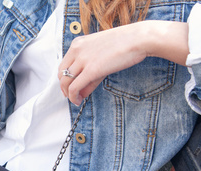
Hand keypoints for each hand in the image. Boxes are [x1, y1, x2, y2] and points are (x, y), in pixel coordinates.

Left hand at [58, 21, 188, 105]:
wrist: (138, 38)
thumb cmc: (124, 44)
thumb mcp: (101, 54)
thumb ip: (90, 70)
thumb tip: (82, 90)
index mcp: (78, 43)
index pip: (63, 65)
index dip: (65, 78)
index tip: (69, 87)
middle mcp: (77, 50)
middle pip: (62, 74)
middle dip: (64, 87)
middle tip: (71, 95)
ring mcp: (83, 60)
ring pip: (66, 82)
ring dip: (69, 94)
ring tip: (75, 100)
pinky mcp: (91, 70)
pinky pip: (74, 87)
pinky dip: (73, 97)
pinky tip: (78, 101)